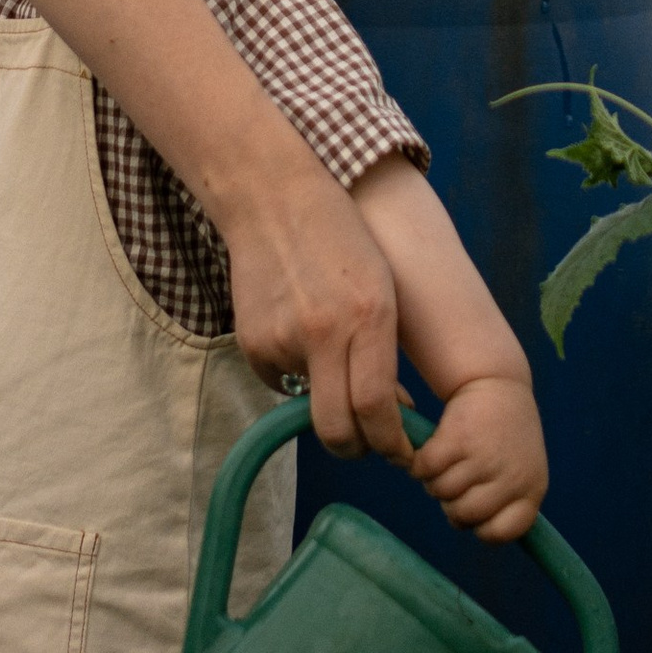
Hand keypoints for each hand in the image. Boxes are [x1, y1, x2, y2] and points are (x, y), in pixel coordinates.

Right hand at [225, 167, 409, 463]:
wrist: (273, 200)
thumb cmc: (342, 241)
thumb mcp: (382, 290)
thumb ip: (386, 354)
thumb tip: (393, 415)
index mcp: (369, 316)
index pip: (376, 408)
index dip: (390, 444)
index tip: (400, 452)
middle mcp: (324, 332)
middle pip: (337, 431)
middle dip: (358, 449)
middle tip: (369, 442)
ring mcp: (282, 339)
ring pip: (309, 406)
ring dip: (325, 399)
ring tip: (330, 351)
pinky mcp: (251, 344)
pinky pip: (281, 382)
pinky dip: (295, 374)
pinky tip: (299, 332)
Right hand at [407, 371, 548, 544]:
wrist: (498, 383)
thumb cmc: (505, 435)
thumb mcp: (520, 470)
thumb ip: (506, 501)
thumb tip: (477, 531)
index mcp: (532, 489)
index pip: (501, 533)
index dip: (480, 526)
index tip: (475, 508)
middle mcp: (511, 477)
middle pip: (463, 516)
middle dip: (451, 502)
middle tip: (455, 481)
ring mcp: (484, 458)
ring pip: (440, 492)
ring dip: (434, 481)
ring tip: (445, 464)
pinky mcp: (456, 438)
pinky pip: (424, 470)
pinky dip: (420, 465)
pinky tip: (430, 453)